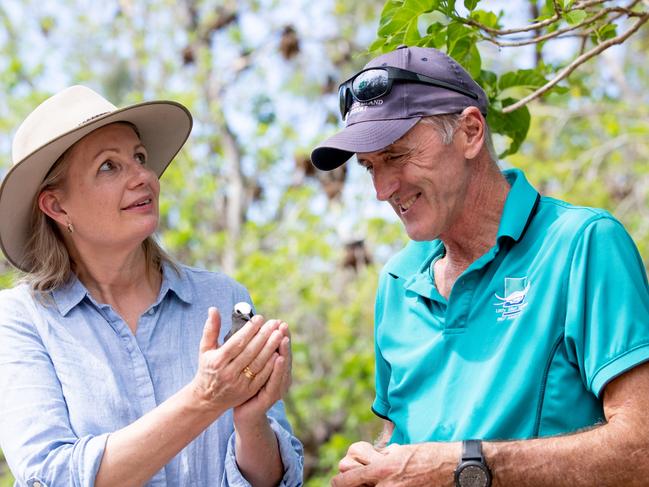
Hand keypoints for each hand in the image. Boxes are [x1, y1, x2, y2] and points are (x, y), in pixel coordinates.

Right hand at [190, 308, 284, 412]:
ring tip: (280, 334)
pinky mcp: (247, 391)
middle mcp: (228, 372)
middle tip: (274, 323)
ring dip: (270, 348)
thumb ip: (211, 329)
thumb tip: (213, 309)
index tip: (260, 318)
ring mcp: (238, 383)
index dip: (250, 329)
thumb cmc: (207, 368)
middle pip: (250, 351)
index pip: (237, 342)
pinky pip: (262, 376)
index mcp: (217, 360)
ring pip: (258, 363)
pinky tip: (279, 353)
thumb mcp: (205, 349)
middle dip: (264, 336)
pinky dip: (271, 365)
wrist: (206, 399)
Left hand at [233, 321, 291, 422]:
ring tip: (283, 338)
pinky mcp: (271, 396)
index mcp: (275, 367)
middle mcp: (281, 376)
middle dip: (284, 339)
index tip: (280, 321)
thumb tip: (249, 329)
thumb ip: (252, 349)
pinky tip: (278, 358)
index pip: (280, 348)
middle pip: (284, 355)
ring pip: (283, 367)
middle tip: (283, 325)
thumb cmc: (245, 386)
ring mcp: (278, 387)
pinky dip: (278, 369)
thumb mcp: (249, 365)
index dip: (281, 335)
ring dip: (284, 351)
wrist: (243, 412)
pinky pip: (276, 381)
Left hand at [332, 442, 458, 486]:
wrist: (452, 468)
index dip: (340, 481)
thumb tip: (378, 459)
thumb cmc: (428, 455)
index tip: (337, 481)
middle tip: (354, 483)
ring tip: (373, 483)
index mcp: (383, 469)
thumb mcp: (401, 450)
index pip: (350, 480)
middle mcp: (387, 486)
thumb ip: (385, 457)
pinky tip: (392, 485)